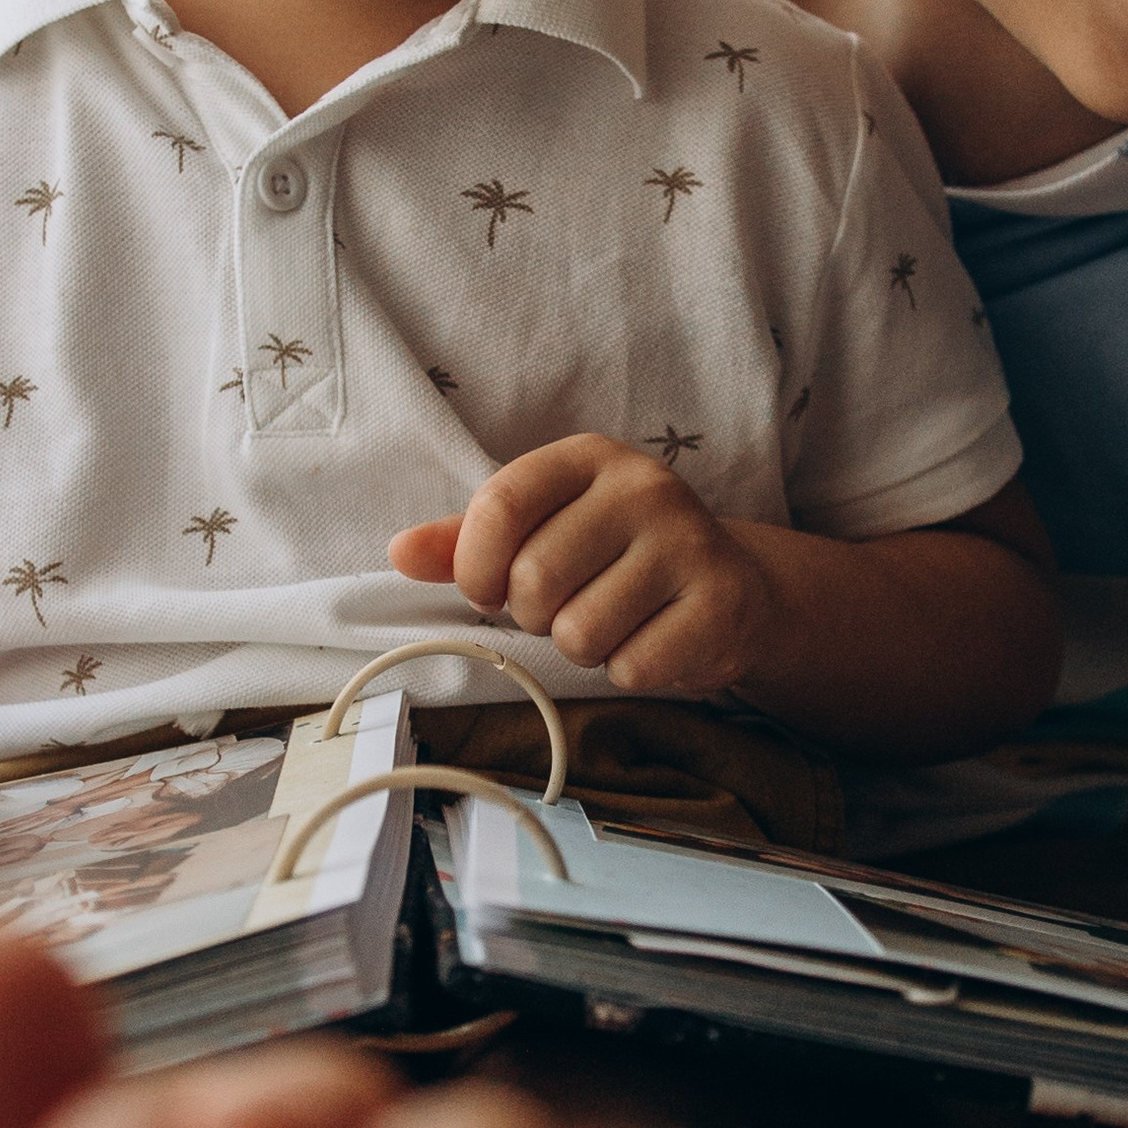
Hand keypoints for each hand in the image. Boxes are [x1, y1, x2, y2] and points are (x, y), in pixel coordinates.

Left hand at [388, 436, 779, 696]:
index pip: (501, 504)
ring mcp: (689, 543)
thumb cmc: (614, 556)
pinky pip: (633, 666)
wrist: (727, 584)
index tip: (486, 590)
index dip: (475, 564)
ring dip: (583, 647)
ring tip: (612, 621)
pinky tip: (651, 640)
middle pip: (535, 579)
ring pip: (582, 632)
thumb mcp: (544, 527)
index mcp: (589, 457)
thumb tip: (401, 551)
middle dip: (535, 616)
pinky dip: (629, 670)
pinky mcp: (721, 604)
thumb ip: (469, 538)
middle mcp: (644, 488)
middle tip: (566, 607)